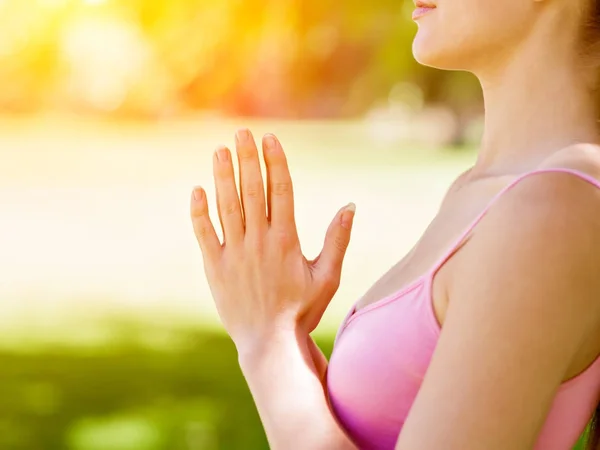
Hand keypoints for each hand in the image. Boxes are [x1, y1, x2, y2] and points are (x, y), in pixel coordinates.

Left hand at [190, 129, 355, 353]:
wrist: (271, 343)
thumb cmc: (303, 310)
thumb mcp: (328, 276)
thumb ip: (337, 240)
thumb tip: (350, 206)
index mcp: (286, 240)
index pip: (280, 191)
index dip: (275, 162)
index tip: (270, 139)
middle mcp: (259, 241)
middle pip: (251, 191)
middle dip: (247, 159)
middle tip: (242, 133)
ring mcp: (234, 254)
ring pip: (227, 206)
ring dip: (222, 176)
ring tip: (220, 150)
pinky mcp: (215, 268)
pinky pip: (204, 234)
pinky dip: (199, 212)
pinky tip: (197, 190)